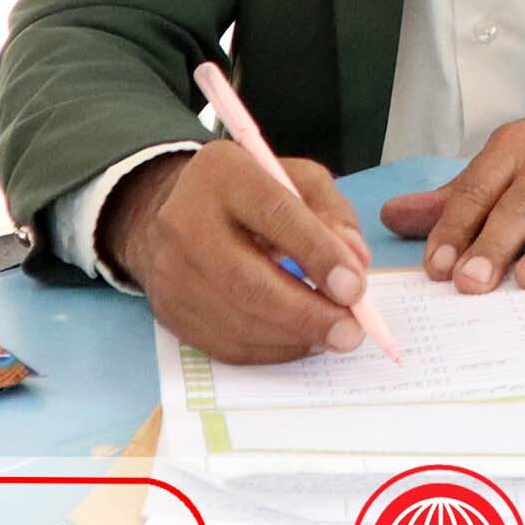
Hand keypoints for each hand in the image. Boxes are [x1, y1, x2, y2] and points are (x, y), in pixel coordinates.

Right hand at [101, 141, 372, 364]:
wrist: (173, 213)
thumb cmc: (249, 193)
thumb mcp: (295, 178)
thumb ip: (331, 212)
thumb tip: (355, 263)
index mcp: (223, 174)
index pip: (274, 213)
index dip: (318, 254)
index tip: (355, 287)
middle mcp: (185, 222)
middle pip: (248, 280)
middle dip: (307, 313)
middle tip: (350, 332)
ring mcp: (170, 272)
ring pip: (238, 321)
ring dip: (294, 336)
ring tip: (333, 336)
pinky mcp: (169, 311)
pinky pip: (225, 344)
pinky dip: (272, 350)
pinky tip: (301, 341)